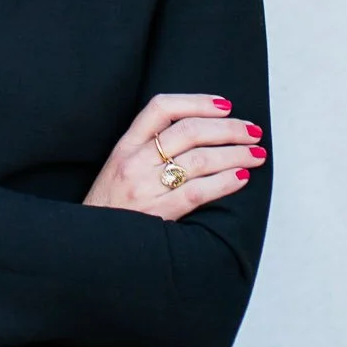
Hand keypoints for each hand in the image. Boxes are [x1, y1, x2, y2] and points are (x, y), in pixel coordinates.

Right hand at [82, 93, 264, 220]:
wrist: (90, 244)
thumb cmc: (111, 206)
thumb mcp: (119, 166)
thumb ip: (148, 147)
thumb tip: (199, 132)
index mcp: (125, 145)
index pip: (161, 107)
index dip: (197, 101)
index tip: (225, 105)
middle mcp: (134, 161)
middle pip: (188, 131)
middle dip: (228, 128)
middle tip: (252, 131)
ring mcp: (145, 187)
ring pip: (199, 159)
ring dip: (235, 154)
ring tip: (256, 154)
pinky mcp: (158, 214)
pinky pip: (198, 192)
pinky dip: (225, 182)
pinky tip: (242, 177)